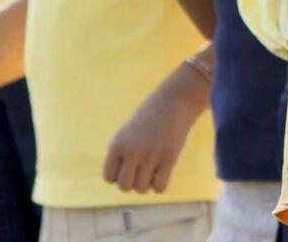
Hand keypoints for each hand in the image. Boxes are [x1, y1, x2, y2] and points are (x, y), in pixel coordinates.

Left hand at [102, 61, 206, 193]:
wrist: (177, 98)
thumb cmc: (153, 116)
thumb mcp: (131, 132)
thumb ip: (125, 155)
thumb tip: (130, 185)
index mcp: (118, 144)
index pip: (109, 177)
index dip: (121, 175)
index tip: (132, 164)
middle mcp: (132, 150)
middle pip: (124, 186)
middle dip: (134, 181)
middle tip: (144, 168)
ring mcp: (151, 155)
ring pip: (141, 189)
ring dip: (148, 183)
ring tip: (155, 168)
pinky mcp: (170, 158)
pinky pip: (159, 187)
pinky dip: (161, 185)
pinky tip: (165, 172)